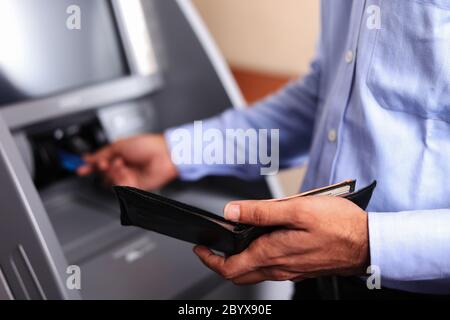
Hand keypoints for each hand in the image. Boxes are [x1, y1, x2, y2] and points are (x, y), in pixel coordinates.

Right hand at [77, 134, 177, 189]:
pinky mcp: (135, 186)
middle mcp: (124, 166)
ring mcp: (130, 176)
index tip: (80, 167)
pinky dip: (120, 177)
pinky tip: (124, 170)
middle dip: (101, 168)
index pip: (101, 162)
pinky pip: (120, 186)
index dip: (90, 165)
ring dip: (112, 171)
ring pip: (111, 180)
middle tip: (103, 164)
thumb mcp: (119, 145)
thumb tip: (88, 158)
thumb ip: (102, 153)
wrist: (163, 155)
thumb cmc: (147, 145)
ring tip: (119, 163)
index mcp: (121, 154)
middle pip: (104, 174)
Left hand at [194, 196, 368, 283]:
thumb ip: (261, 212)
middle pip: (240, 274)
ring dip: (239, 260)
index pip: (231, 266)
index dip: (210, 259)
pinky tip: (262, 242)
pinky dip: (258, 259)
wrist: (369, 243)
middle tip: (211, 249)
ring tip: (234, 241)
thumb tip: (232, 212)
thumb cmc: (339, 226)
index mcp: (273, 253)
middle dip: (221, 262)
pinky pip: (272, 268)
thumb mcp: (297, 210)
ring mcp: (291, 270)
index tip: (200, 248)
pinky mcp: (301, 267)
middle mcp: (280, 267)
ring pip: (255, 272)